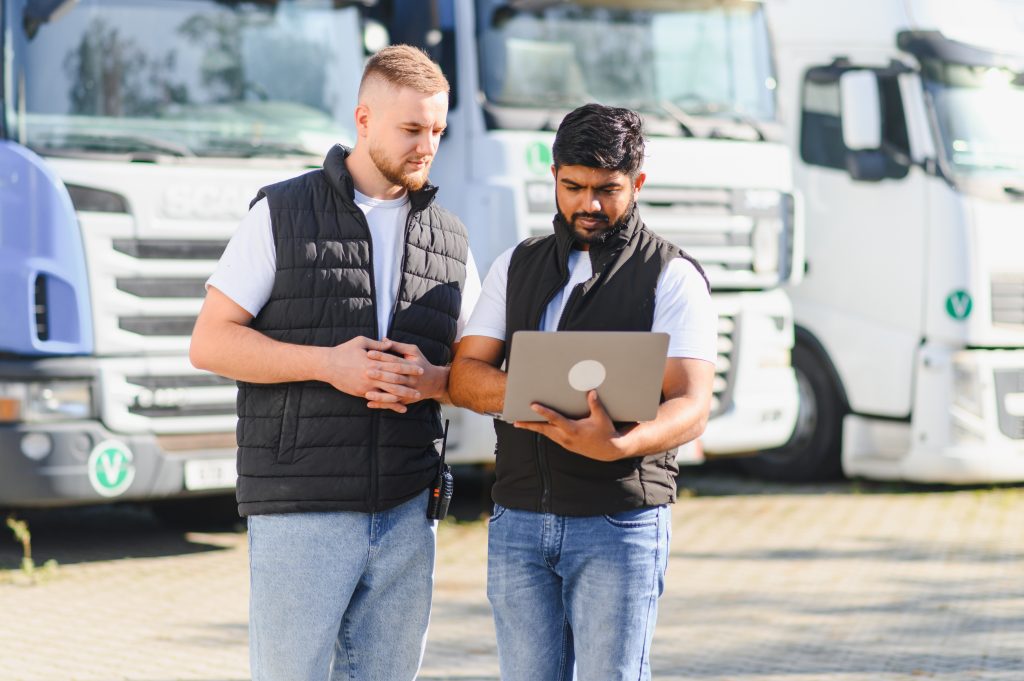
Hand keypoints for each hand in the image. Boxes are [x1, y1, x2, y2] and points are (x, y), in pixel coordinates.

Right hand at [319, 336, 423, 412]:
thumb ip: (377, 344)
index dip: (409, 367)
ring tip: (414, 398)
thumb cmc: (344, 351)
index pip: (396, 364)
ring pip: (389, 393)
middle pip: (395, 381)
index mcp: (374, 361)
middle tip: (421, 387)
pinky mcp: (362, 393)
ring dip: (403, 396)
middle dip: (410, 384)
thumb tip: (389, 343)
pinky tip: (399, 407)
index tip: (420, 369)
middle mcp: (372, 374)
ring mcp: (367, 385)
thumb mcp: (361, 341)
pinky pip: (379, 400)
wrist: (327, 365)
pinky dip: (390, 404)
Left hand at [365, 339, 449, 407]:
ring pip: (394, 393)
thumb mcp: (413, 352)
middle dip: (381, 375)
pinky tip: (369, 403)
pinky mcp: (405, 400)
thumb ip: (398, 346)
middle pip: (395, 377)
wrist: (434, 382)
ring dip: (380, 394)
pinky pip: (392, 404)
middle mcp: (411, 379)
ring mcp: (409, 391)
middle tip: (366, 371)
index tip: (369, 353)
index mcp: (412, 366)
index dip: (382, 357)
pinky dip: (381, 404)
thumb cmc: (421, 363)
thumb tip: (383, 340)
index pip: (396, 361)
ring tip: (366, 392)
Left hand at [513, 390, 630, 460]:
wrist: (609, 450)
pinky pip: (551, 436)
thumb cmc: (606, 432)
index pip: (554, 419)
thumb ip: (595, 404)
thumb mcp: (602, 418)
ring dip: (533, 428)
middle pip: (543, 429)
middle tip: (515, 422)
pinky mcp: (566, 445)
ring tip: (520, 423)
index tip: (532, 406)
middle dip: (529, 425)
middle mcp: (566, 438)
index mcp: (573, 430)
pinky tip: (537, 426)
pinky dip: (543, 431)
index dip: (543, 412)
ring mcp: (565, 443)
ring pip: (545, 434)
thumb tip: (591, 391)